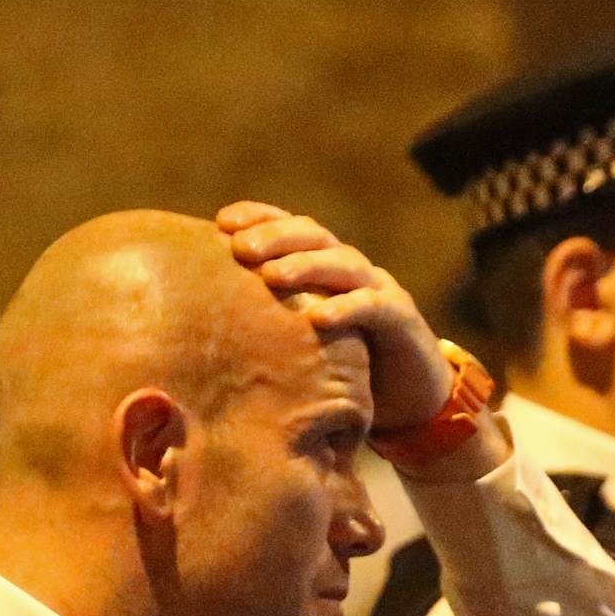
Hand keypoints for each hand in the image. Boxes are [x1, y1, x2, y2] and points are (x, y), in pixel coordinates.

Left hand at [213, 202, 492, 474]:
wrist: (412, 398)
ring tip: (272, 276)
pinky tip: (318, 316)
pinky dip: (347, 308)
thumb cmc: (345, 367)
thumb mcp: (301, 340)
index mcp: (324, 266)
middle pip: (313, 235)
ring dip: (306, 265)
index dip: (260, 217)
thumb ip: (266, 324)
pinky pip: (373, 306)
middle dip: (276, 236)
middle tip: (241, 247)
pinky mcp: (402, 318)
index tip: (222, 222)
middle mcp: (351, 268)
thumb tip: (202, 326)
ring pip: (342, 263)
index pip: (291, 228)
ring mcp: (379, 289)